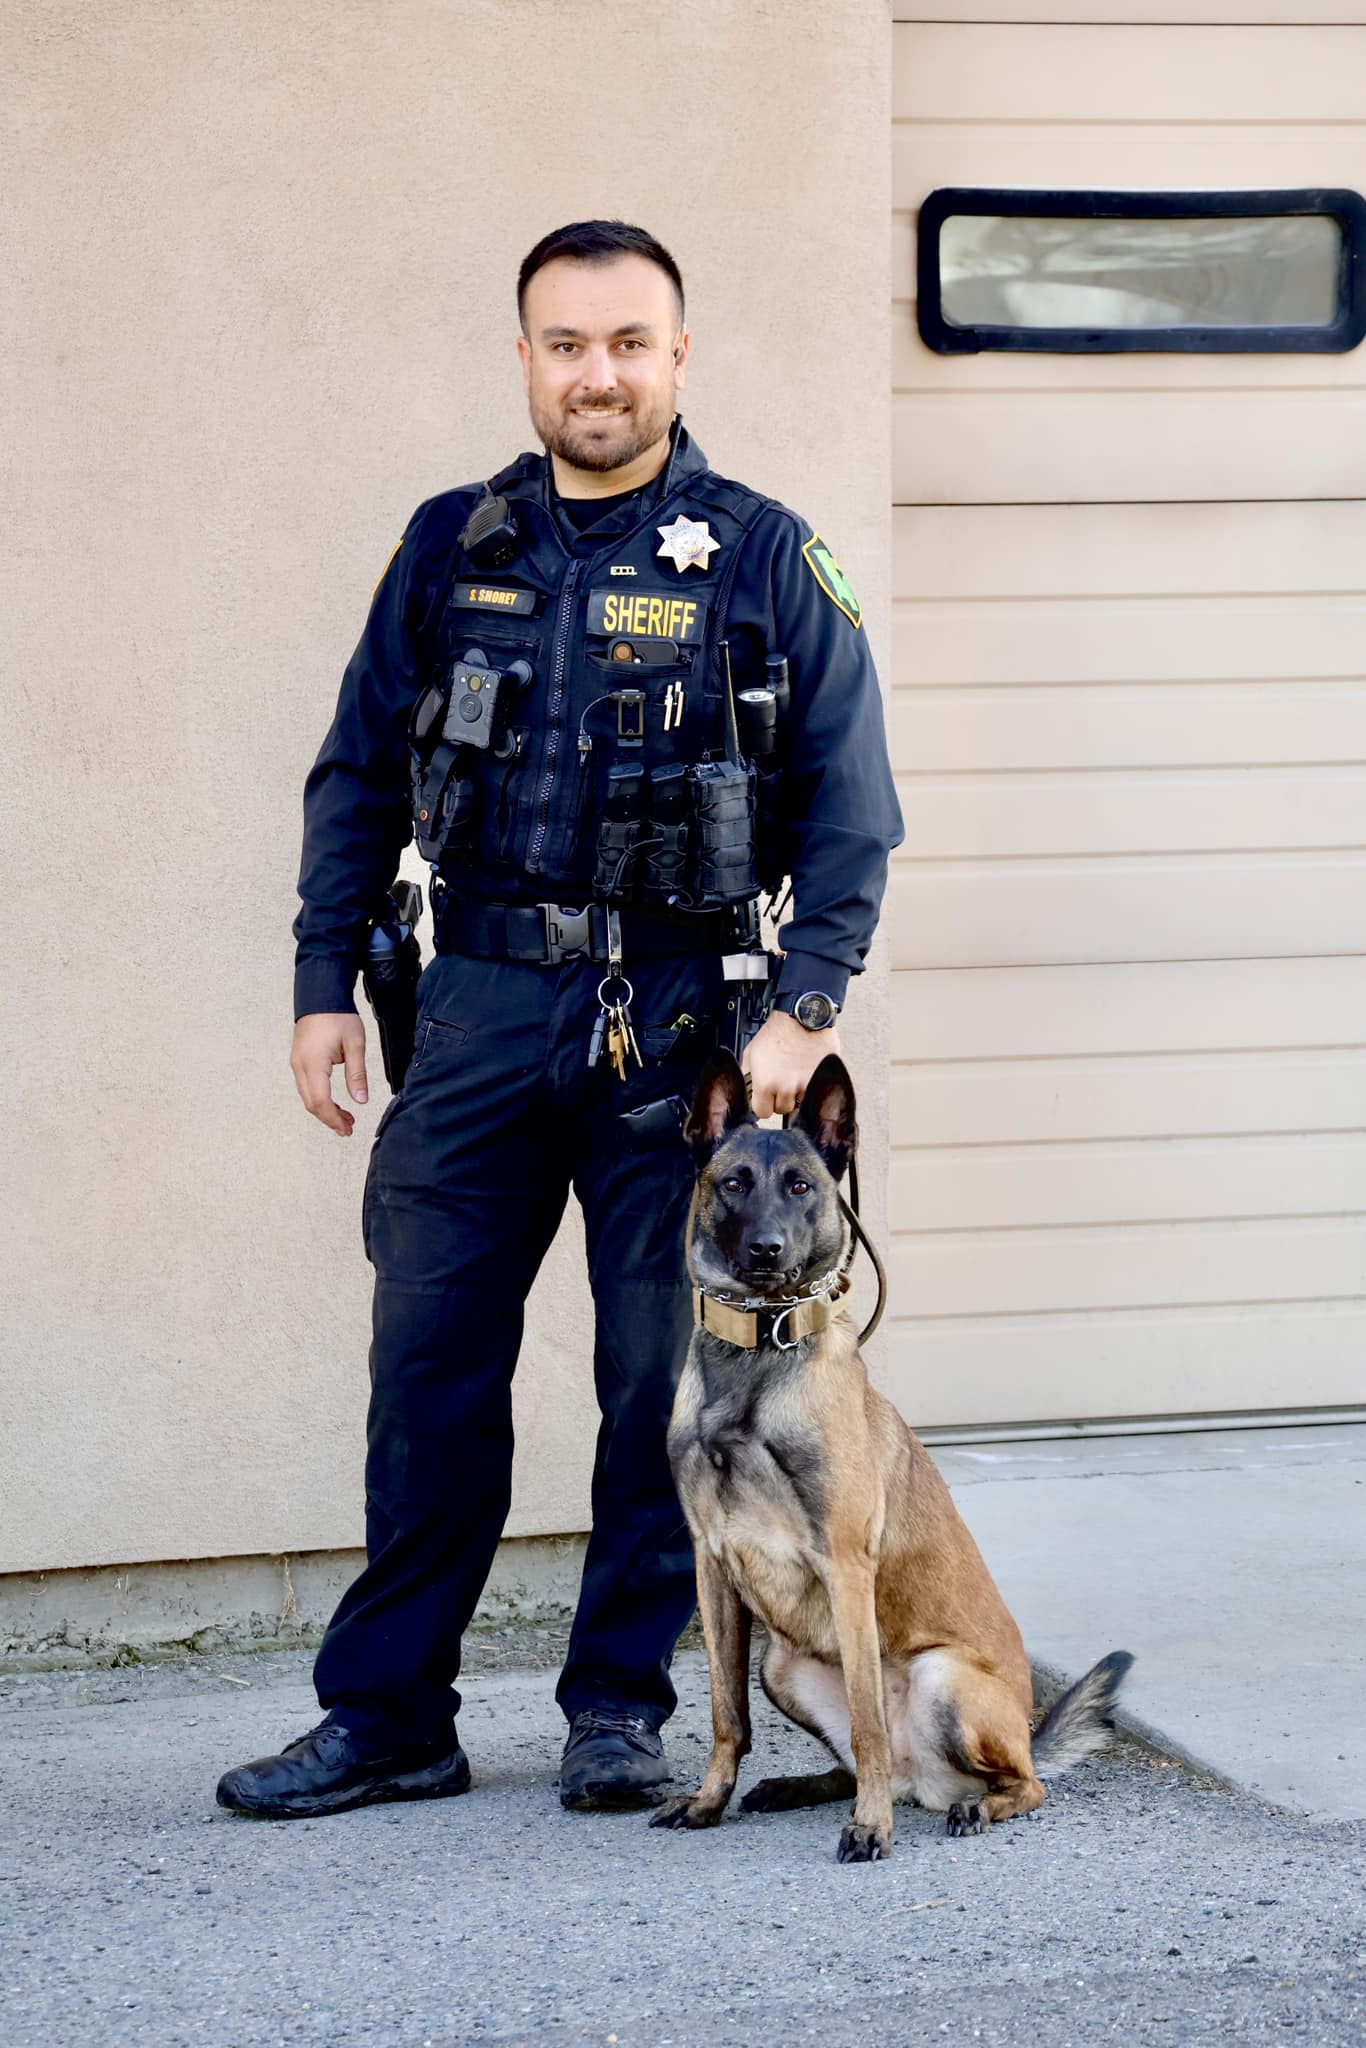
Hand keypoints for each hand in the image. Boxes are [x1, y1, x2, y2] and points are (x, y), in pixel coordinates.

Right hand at [291, 1012, 368, 1135]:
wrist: (320, 995)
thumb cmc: (337, 1016)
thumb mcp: (355, 1044)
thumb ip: (357, 1074)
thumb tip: (360, 1100)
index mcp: (313, 1063)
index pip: (320, 1101)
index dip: (333, 1119)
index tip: (347, 1128)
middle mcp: (300, 1066)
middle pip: (311, 1103)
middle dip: (329, 1119)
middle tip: (348, 1129)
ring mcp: (297, 1063)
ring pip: (307, 1096)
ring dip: (324, 1110)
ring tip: (346, 1118)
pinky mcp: (299, 1060)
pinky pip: (306, 1086)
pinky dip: (319, 1098)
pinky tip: (334, 1103)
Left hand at [742, 1010, 841, 1119]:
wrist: (803, 1017)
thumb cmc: (778, 1030)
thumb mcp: (751, 1051)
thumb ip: (747, 1074)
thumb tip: (745, 1088)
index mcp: (766, 1084)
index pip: (762, 1112)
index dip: (762, 1104)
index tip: (765, 1098)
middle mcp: (786, 1088)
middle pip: (781, 1109)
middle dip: (780, 1098)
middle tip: (781, 1081)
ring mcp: (805, 1086)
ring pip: (799, 1103)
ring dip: (796, 1093)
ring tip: (794, 1074)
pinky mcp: (821, 1081)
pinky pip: (814, 1093)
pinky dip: (810, 1086)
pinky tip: (805, 1072)